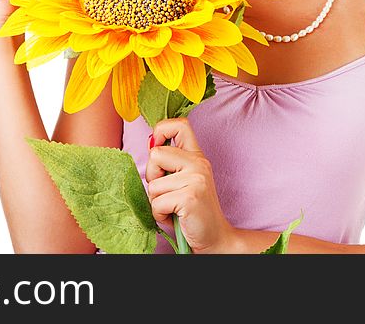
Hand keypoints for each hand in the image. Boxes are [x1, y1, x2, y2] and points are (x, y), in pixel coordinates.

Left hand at [146, 118, 238, 253]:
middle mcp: (198, 163)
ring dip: (157, 201)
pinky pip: (157, 203)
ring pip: (153, 184)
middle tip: (167, 192)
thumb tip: (150, 143)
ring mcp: (196, 179)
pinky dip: (160, 214)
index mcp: (196, 156)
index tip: (156, 147)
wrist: (214, 238)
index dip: (161, 130)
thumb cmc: (191, 210)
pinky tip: (175, 216)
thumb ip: (169, 162)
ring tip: (173, 207)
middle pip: (155, 154)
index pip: (179, 125)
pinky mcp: (190, 197)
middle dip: (152, 177)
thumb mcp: (183, 180)